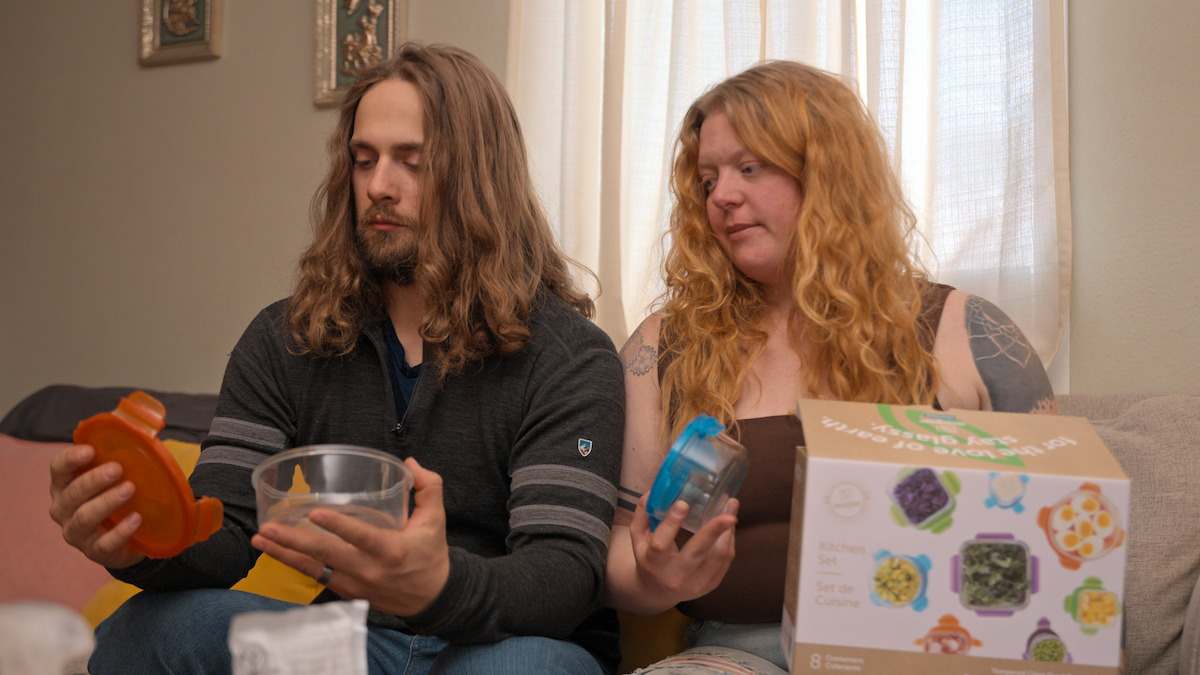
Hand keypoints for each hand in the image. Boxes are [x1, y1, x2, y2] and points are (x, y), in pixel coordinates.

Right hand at [48, 444, 147, 568]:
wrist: (127, 537)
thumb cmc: (118, 497)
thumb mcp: (119, 475)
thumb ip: (125, 452)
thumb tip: (147, 425)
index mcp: (65, 485)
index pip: (58, 469)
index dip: (70, 459)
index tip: (90, 450)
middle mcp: (64, 509)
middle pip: (72, 493)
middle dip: (94, 480)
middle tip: (117, 469)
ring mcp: (77, 533)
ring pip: (84, 517)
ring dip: (106, 502)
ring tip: (129, 489)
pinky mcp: (95, 551)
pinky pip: (104, 543)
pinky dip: (120, 531)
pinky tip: (137, 519)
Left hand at [252, 457, 450, 616]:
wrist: (432, 598)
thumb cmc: (431, 554)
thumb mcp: (437, 519)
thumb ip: (428, 487)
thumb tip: (410, 462)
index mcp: (392, 550)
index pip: (361, 537)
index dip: (338, 526)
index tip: (316, 514)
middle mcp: (369, 570)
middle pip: (326, 555)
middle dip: (294, 542)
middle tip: (269, 528)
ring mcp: (355, 584)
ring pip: (314, 569)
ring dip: (284, 555)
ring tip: (261, 540)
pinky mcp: (347, 591)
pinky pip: (316, 577)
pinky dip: (295, 564)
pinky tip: (276, 552)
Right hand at [627, 492, 737, 604]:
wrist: (657, 592)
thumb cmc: (649, 559)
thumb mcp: (638, 539)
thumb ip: (642, 516)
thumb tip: (652, 492)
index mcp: (654, 564)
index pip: (661, 544)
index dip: (671, 524)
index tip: (683, 503)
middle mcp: (675, 577)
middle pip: (697, 553)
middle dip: (714, 530)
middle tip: (727, 512)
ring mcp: (696, 584)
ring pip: (718, 556)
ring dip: (728, 531)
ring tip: (731, 508)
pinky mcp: (711, 585)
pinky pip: (726, 560)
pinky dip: (729, 540)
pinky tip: (729, 525)